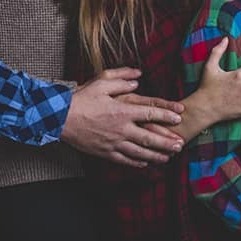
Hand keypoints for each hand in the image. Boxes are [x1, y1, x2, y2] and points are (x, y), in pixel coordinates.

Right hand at [61, 67, 184, 167]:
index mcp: (122, 110)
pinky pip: (124, 160)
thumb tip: (138, 76)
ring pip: (140, 152)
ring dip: (156, 155)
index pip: (150, 112)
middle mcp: (121, 128)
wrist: (60, 118)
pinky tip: (145, 163)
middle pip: (150, 137)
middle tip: (181, 145)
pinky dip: (137, 162)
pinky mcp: (104, 152)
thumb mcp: (101, 81)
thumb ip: (121, 78)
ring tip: (168, 157)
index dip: (166, 114)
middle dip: (167, 141)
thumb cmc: (81, 98)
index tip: (179, 116)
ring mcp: (113, 143)